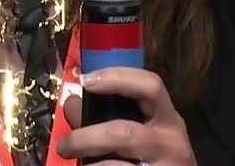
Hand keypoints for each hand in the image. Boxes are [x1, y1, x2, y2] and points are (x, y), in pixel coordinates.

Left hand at [56, 67, 196, 165]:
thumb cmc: (155, 158)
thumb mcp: (143, 134)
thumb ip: (112, 117)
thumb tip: (73, 104)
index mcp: (169, 120)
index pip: (151, 86)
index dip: (117, 77)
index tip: (86, 80)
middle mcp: (171, 143)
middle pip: (123, 133)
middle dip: (86, 138)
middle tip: (64, 145)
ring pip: (113, 164)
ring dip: (87, 164)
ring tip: (72, 162)